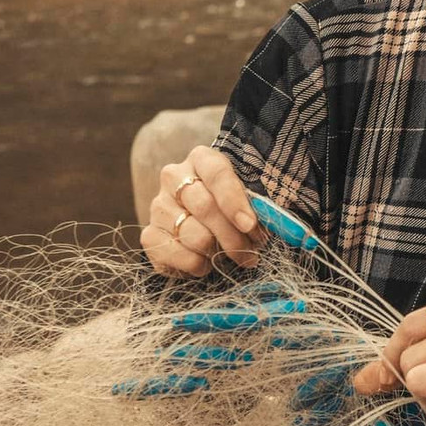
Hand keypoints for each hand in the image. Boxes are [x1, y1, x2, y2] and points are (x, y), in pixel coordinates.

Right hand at [140, 144, 259, 276]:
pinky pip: (176, 255)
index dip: (234, 201)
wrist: (205, 229)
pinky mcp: (149, 235)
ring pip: (194, 235)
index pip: (217, 174)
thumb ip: (261, 208)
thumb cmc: (234, 211)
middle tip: (252, 253)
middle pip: (205, 207)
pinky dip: (197, 265)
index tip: (250, 226)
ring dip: (219, 253)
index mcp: (202, 159)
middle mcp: (174, 177)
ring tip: (231, 257)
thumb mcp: (250, 201)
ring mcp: (159, 206)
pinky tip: (206, 263)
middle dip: (234, 236)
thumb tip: (276, 227)